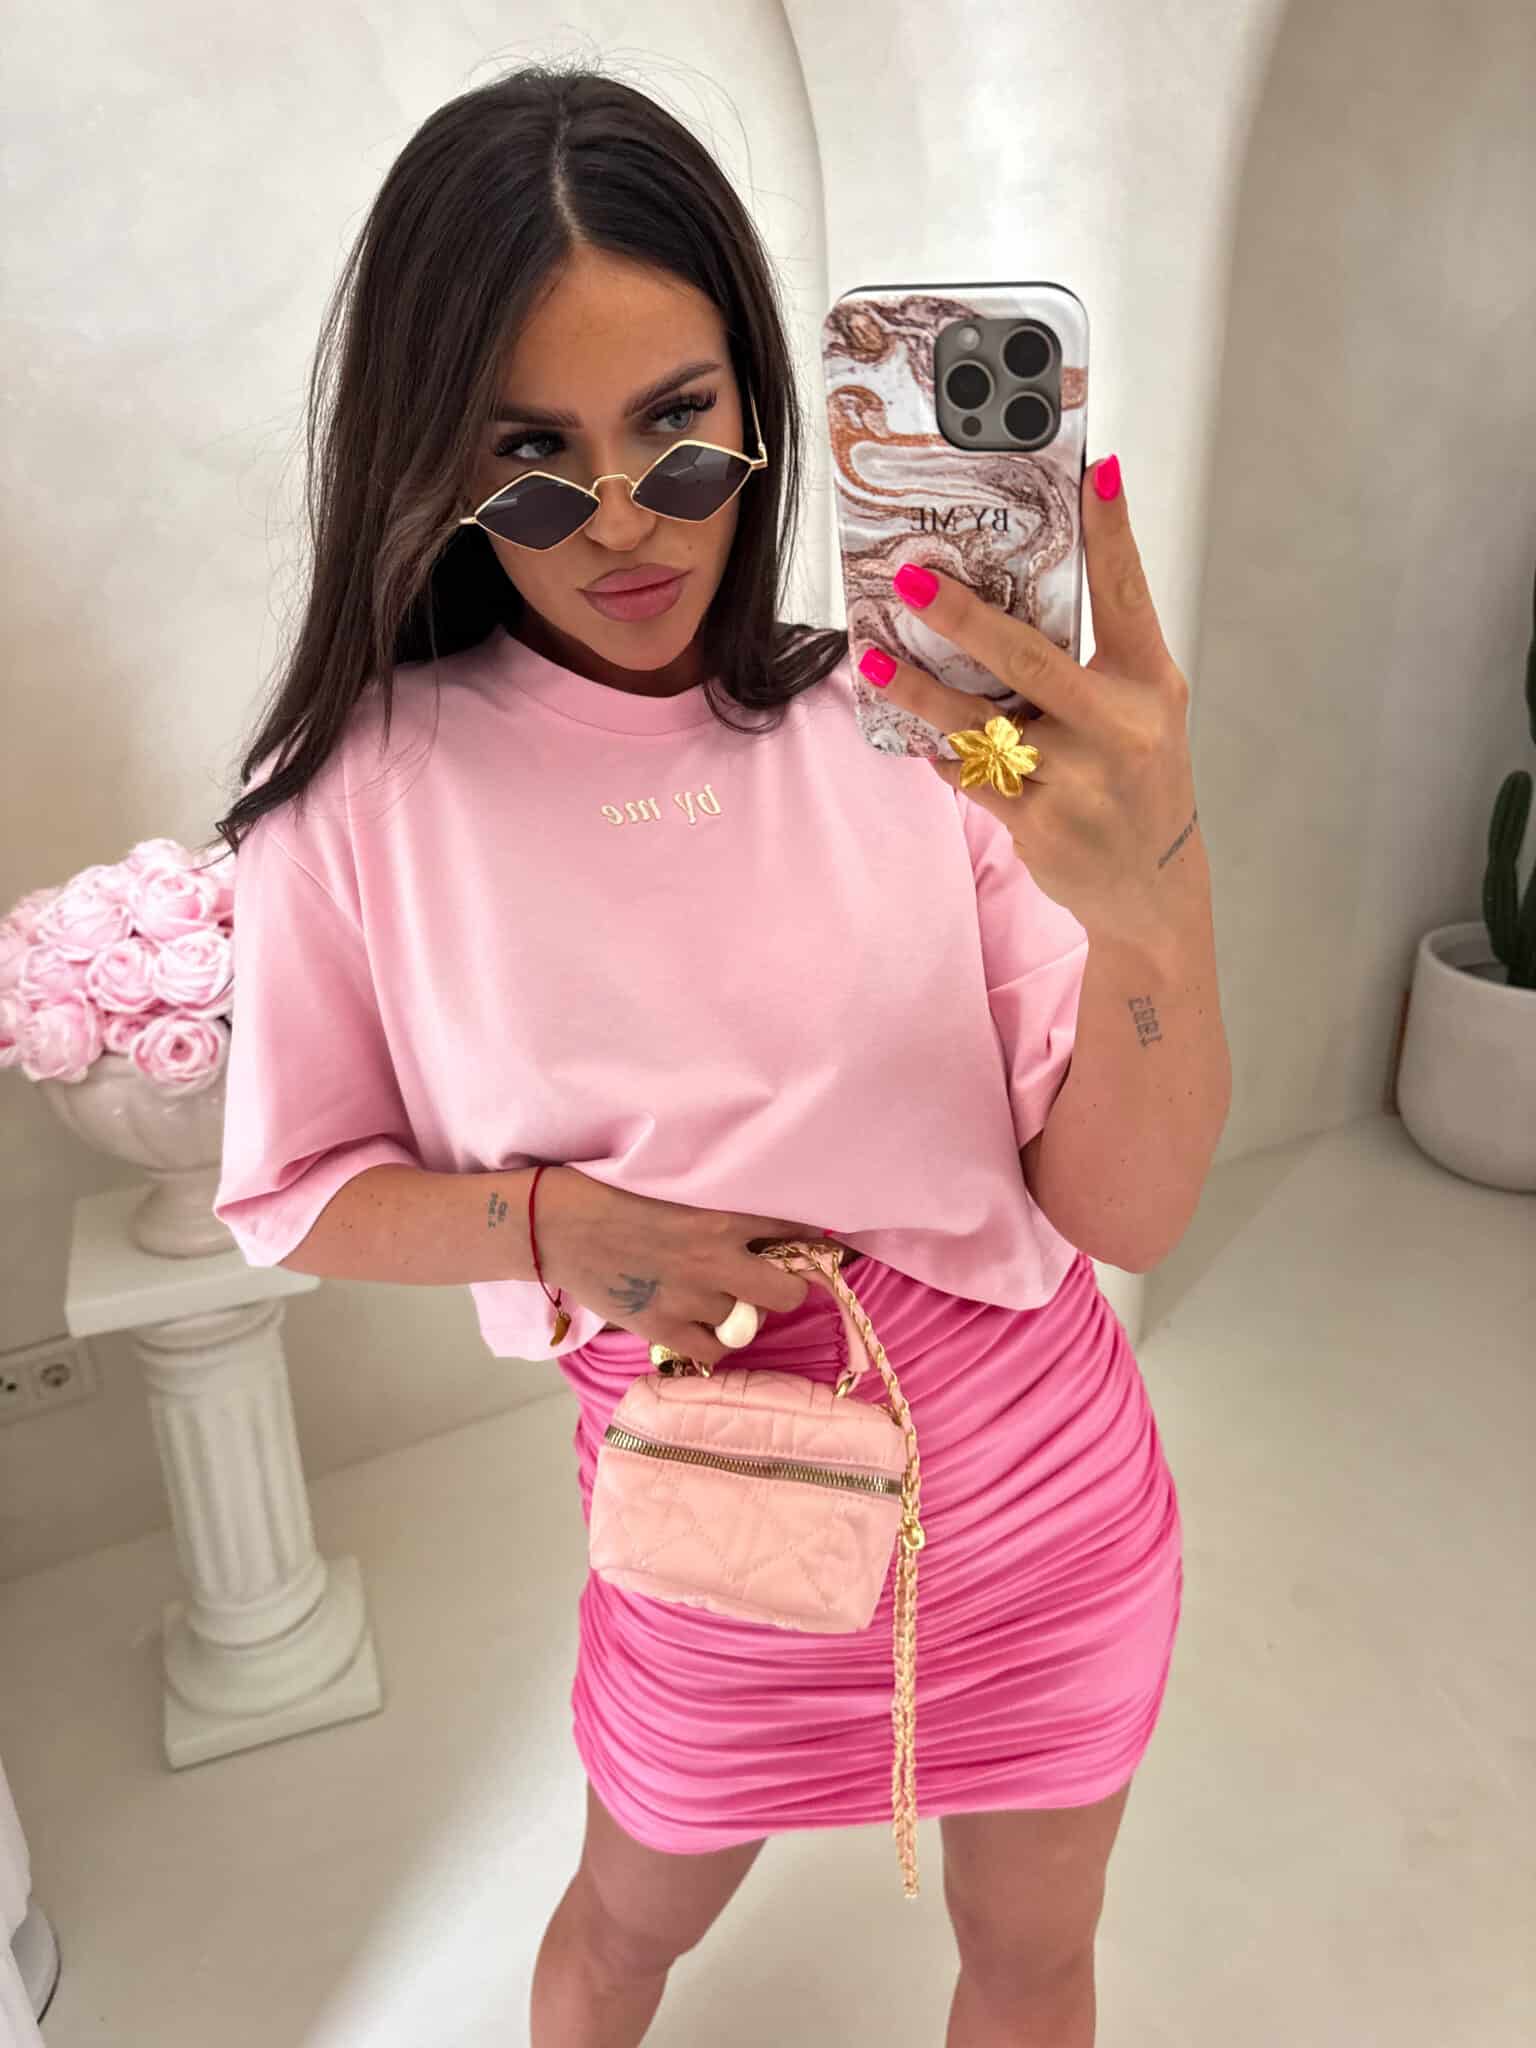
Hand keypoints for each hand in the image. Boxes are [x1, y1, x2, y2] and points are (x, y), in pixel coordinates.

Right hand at [538, 1168, 829, 1365]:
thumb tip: (762, 1226)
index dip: (808, 1240)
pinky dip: (715, 1341)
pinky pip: (715, 1350)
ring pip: (748, 1322)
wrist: (558, 1225)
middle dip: (787, 1287)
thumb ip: (719, 1210)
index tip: (816, 1244)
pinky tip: (704, 1325)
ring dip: (741, 1311)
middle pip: (788, 1291)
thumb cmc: (611, 1195)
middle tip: (771, 1281)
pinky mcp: (663, 1330)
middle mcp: (715, 1261)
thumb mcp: (677, 1187)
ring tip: (720, 1298)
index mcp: (720, 1217)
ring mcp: (690, 1300)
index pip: (790, 1231)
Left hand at [858, 455, 1205, 943]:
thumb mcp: (1140, 710)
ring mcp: (1076, 778)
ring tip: (875, 659)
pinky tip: (911, 725)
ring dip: (919, 689)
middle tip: (912, 580)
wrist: (1150, 886)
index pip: (1128, 594)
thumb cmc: (1136, 778)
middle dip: (964, 618)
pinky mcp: (1038, 822)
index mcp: (1150, 682)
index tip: (1094, 470)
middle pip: (1030, 658)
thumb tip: (1005, 591)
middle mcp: (1118, 726)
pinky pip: (968, 772)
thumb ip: (1093, 658)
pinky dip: (937, 746)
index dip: (1112, 531)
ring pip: (979, 722)